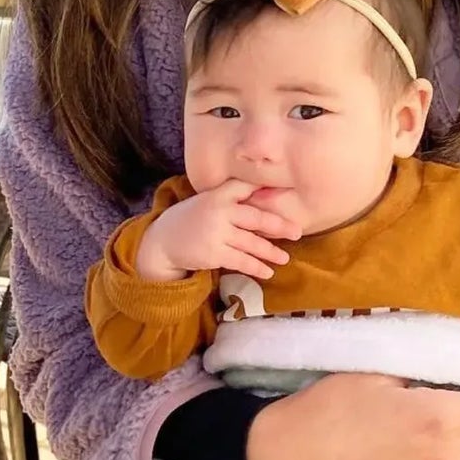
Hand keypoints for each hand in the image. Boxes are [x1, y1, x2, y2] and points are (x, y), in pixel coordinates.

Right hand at [136, 178, 300, 281]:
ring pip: (252, 243)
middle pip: (256, 218)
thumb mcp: (208, 201)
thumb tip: (268, 194)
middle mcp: (219, 211)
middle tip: (297, 232)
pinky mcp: (214, 253)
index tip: (287, 189)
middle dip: (279, 226)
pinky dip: (257, 267)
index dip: (265, 188)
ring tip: (284, 258)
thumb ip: (232, 198)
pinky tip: (268, 271)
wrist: (163, 240)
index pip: (245, 187)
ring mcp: (216, 233)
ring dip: (271, 251)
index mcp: (218, 195)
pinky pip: (242, 261)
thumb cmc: (192, 219)